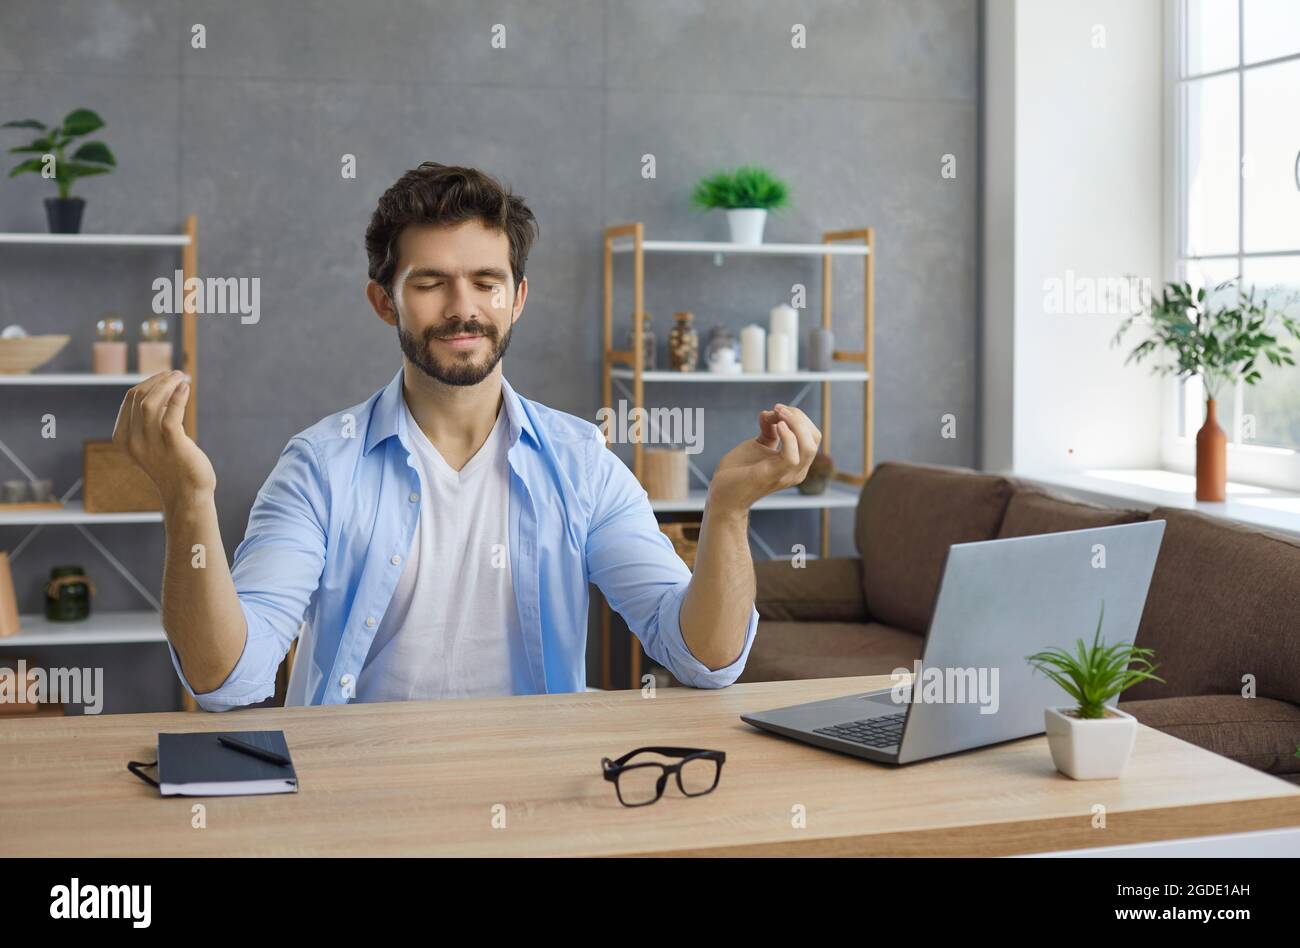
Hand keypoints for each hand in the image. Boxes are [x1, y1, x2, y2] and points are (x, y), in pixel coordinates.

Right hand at [112, 370, 215, 505]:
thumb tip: (161, 390)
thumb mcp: (153, 442)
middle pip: (138, 397)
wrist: (187, 496)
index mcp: (123, 438)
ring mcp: (151, 444)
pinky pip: (171, 415)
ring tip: (180, 376)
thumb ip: (150, 421)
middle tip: (176, 373)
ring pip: (151, 403)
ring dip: (166, 384)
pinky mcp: (172, 446)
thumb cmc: (173, 466)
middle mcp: (133, 441)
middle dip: (158, 380)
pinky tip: (185, 388)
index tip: (165, 376)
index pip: (129, 399)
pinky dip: (177, 397)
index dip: (148, 383)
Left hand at [707, 402, 821, 513]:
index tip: (779, 409)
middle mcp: (797, 471)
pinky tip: (777, 426)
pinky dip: (787, 437)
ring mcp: (787, 475)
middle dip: (799, 417)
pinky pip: (792, 456)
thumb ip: (769, 430)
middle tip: (778, 409)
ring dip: (795, 423)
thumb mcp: (758, 444)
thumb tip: (772, 412)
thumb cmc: (739, 471)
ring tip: (778, 413)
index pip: (813, 436)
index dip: (800, 418)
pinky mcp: (773, 475)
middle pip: (814, 438)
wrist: (723, 493)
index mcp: (796, 463)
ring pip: (808, 446)